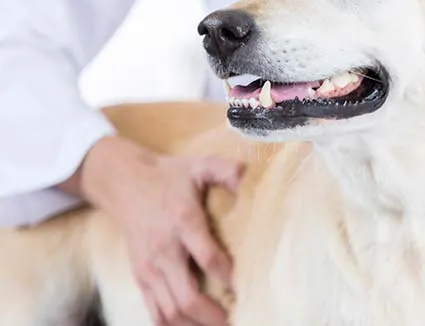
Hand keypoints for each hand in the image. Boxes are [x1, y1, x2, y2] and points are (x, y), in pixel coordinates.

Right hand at [80, 136, 242, 325]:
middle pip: (185, 296)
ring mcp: (149, 268)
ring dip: (194, 324)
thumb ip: (226, 170)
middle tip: (234, 320)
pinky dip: (173, 324)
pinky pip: (155, 312)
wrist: (123, 183)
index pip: (207, 256)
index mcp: (183, 222)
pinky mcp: (140, 277)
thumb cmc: (170, 176)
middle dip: (211, 315)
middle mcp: (164, 250)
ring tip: (218, 324)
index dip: (226, 275)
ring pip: (169, 311)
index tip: (243, 287)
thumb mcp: (200, 165)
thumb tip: (250, 175)